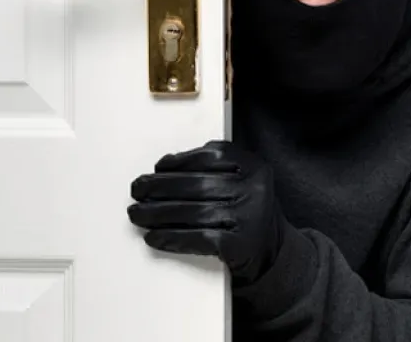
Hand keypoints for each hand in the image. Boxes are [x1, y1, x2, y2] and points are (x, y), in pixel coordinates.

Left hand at [127, 140, 285, 284]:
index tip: (158, 167)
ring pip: (193, 212)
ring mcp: (249, 218)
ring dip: (157, 214)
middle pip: (196, 184)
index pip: (211, 157)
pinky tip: (154, 236)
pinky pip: (198, 238)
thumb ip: (214, 167)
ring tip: (137, 214)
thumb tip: (166, 166)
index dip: (180, 161)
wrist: (273, 254)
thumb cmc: (246, 212)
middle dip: (159, 187)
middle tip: (137, 190)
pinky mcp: (240, 245)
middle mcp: (254, 189)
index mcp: (254, 167)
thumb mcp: (242, 180)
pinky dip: (171, 237)